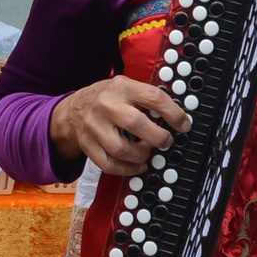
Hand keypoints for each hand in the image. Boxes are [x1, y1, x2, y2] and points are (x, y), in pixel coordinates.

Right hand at [48, 77, 189, 176]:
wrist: (72, 111)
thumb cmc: (106, 99)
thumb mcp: (125, 87)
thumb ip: (147, 97)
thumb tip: (177, 116)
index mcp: (120, 87)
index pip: (153, 97)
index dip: (173, 113)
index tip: (184, 125)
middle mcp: (105, 106)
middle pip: (136, 124)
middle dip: (158, 137)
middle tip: (166, 141)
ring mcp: (93, 127)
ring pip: (121, 149)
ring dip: (142, 155)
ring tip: (148, 152)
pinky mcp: (87, 146)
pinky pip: (109, 164)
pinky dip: (128, 169)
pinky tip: (138, 165)